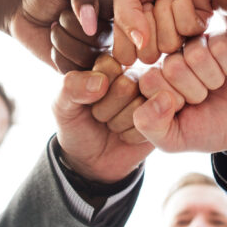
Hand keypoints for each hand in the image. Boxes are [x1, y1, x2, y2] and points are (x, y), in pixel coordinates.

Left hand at [8, 0, 112, 71]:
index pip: (116, 14)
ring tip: (55, 28)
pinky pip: (75, 70)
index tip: (69, 3)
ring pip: (88, 57)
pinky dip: (58, 56)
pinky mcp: (81, 67)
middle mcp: (110, 30)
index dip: (89, 12)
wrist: (23, 9)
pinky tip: (53, 45)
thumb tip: (91, 25)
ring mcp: (97, 51)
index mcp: (111, 6)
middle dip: (70, 25)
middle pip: (100, 38)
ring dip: (61, 41)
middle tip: (59, 16)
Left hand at [53, 55, 151, 183]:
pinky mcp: (163, 118)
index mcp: (110, 65)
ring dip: (119, 124)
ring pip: (140, 106)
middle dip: (106, 110)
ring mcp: (152, 97)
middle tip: (100, 117)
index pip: (108, 66)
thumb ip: (71, 87)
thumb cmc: (77, 126)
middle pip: (126, 86)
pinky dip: (131, 136)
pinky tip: (126, 135)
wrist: (91, 161)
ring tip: (113, 125)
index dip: (94, 90)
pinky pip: (152, 126)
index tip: (88, 100)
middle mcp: (134, 76)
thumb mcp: (62, 107)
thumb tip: (101, 83)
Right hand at [112, 0, 226, 64]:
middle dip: (148, 22)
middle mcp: (156, 39)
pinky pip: (190, 30)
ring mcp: (179, 35)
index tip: (131, 7)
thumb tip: (140, 44)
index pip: (126, 56)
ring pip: (170, 45)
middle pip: (149, 55)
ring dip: (165, 13)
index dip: (126, 34)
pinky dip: (184, 9)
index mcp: (133, 34)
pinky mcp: (201, 25)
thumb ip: (124, 16)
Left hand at [134, 34, 226, 152]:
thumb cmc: (206, 130)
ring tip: (217, 86)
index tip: (183, 109)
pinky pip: (220, 44)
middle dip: (195, 92)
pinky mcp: (222, 36)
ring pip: (197, 54)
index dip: (173, 101)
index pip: (150, 80)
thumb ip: (149, 125)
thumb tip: (160, 97)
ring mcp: (196, 43)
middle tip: (204, 98)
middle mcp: (171, 56)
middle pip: (174, 66)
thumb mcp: (173, 139)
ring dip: (213, 79)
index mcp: (153, 78)